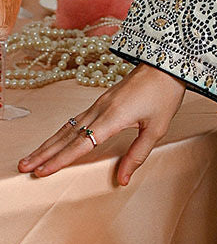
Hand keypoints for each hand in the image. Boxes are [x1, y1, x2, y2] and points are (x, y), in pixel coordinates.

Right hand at [16, 63, 186, 186]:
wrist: (165, 64)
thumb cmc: (164, 95)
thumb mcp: (157, 128)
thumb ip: (138, 154)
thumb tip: (123, 179)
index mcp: (113, 117)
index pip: (82, 143)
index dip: (61, 159)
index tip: (42, 171)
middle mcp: (101, 109)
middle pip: (67, 134)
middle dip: (44, 152)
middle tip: (24, 167)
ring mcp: (99, 103)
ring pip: (69, 126)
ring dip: (49, 143)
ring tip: (32, 157)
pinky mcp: (102, 100)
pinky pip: (76, 119)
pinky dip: (61, 132)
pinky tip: (55, 140)